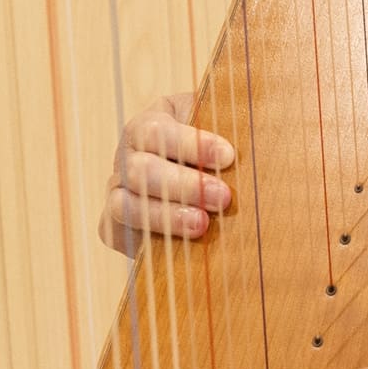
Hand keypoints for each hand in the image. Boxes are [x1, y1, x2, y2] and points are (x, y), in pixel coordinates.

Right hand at [102, 101, 235, 256]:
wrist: (200, 187)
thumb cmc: (216, 154)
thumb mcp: (220, 130)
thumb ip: (229, 130)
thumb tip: (249, 138)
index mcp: (150, 125)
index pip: (157, 131)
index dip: (191, 144)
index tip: (228, 157)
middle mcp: (127, 156)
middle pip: (140, 169)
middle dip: (184, 184)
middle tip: (223, 197)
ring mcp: (118, 191)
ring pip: (126, 203)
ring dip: (166, 215)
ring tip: (202, 225)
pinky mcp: (117, 226)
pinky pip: (119, 232)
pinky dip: (148, 237)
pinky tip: (181, 243)